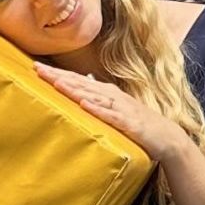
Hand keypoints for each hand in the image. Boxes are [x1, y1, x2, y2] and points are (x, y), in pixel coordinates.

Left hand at [35, 63, 189, 164]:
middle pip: (82, 83)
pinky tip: (84, 103)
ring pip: (93, 96)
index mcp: (108, 92)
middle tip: (36, 69)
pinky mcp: (129, 123)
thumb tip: (81, 93)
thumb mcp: (116, 110)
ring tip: (55, 82)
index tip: (37, 68)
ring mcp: (121, 109)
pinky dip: (97, 109)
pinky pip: (111, 116)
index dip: (59, 73)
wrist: (167, 137)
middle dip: (59, 76)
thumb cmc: (139, 123)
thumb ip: (99, 101)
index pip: (79, 80)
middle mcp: (113, 96)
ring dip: (74, 89)